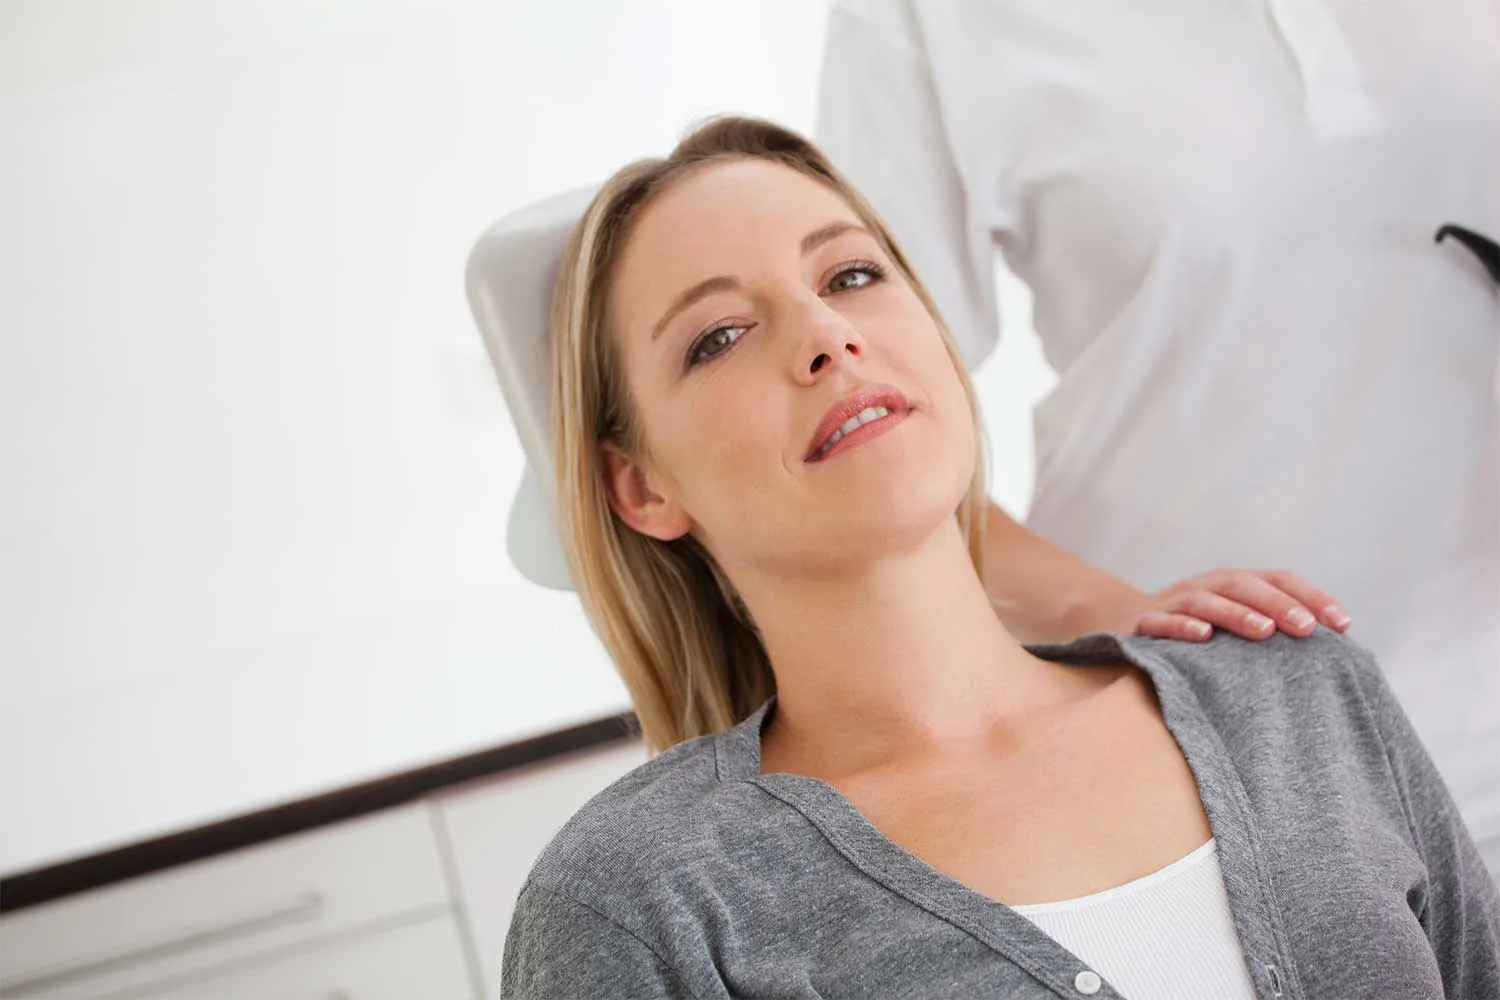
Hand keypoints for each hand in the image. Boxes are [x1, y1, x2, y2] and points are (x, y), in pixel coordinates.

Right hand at [1124, 569, 1351, 641]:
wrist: (1122, 621)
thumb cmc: (1195, 630)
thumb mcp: (1233, 624)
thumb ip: (1271, 629)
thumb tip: (1334, 653)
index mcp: (1234, 584)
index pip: (1279, 580)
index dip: (1312, 597)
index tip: (1342, 624)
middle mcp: (1206, 586)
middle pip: (1245, 586)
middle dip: (1278, 604)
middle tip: (1307, 628)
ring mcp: (1174, 602)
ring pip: (1206, 600)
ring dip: (1236, 613)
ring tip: (1264, 631)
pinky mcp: (1144, 623)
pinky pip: (1163, 622)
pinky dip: (1182, 626)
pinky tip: (1203, 636)